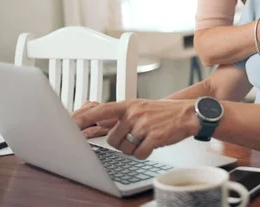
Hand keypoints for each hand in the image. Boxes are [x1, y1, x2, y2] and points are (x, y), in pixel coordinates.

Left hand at [73, 99, 198, 159]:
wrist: (190, 114)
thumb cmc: (165, 112)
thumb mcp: (142, 107)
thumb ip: (123, 114)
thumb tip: (101, 123)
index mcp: (129, 105)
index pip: (100, 111)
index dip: (83, 119)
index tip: (69, 125)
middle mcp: (134, 113)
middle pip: (113, 140)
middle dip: (123, 143)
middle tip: (137, 136)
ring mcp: (144, 124)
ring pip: (126, 149)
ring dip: (135, 148)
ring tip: (148, 137)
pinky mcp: (154, 136)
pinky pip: (139, 154)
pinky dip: (146, 153)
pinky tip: (154, 143)